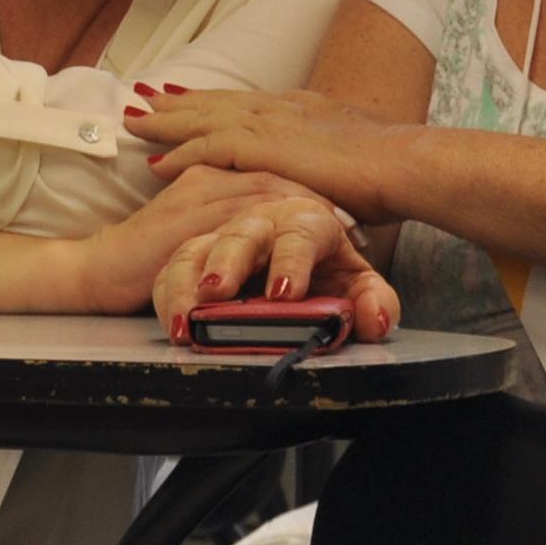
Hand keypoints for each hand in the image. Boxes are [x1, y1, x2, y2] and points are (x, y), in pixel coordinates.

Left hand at [125, 83, 404, 222]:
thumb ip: (326, 160)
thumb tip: (322, 173)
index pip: (245, 102)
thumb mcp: (351, 157)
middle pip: (217, 101)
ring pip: (204, 118)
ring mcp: (270, 123)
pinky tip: (155, 161)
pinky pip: (207, 148)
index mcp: (301, 108)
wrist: (400, 164)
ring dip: (167, 121)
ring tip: (135, 121)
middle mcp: (280, 108)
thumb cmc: (387, 169)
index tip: (188, 98)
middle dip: (179, 101)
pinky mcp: (262, 146)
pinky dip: (180, 153)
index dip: (213, 101)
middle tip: (144, 97)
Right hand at [144, 165, 400, 340]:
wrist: (288, 270)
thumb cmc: (321, 274)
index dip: (292, 259)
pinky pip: (172, 269)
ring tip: (187, 321)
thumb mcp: (348, 288)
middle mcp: (262, 218)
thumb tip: (376, 319)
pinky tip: (176, 326)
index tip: (282, 294)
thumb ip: (370, 301)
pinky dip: (169, 296)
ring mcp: (221, 232)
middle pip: (243, 230)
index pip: (303, 228)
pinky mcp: (188, 248)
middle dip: (229, 260)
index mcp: (307, 219)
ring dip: (189, 283)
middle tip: (218, 292)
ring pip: (198, 247)